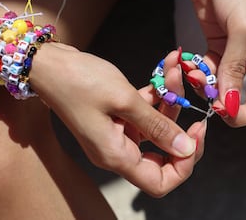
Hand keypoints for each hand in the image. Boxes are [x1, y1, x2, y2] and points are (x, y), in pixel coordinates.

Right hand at [31, 42, 205, 196]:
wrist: (49, 64)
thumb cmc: (78, 81)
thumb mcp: (123, 100)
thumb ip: (157, 126)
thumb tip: (186, 148)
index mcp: (116, 156)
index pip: (160, 182)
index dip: (184, 163)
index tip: (196, 132)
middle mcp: (117, 150)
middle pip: (163, 153)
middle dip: (180, 124)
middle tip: (191, 100)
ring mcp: (117, 132)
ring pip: (156, 126)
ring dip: (169, 99)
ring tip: (175, 69)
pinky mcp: (117, 116)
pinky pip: (144, 111)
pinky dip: (156, 93)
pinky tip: (164, 68)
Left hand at [184, 0, 245, 136]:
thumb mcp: (242, 28)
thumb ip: (235, 69)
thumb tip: (229, 105)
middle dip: (233, 108)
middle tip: (216, 103)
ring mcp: (237, 57)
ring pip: (226, 91)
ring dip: (210, 90)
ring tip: (196, 74)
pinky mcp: (216, 50)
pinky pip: (209, 75)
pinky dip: (198, 77)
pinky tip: (188, 66)